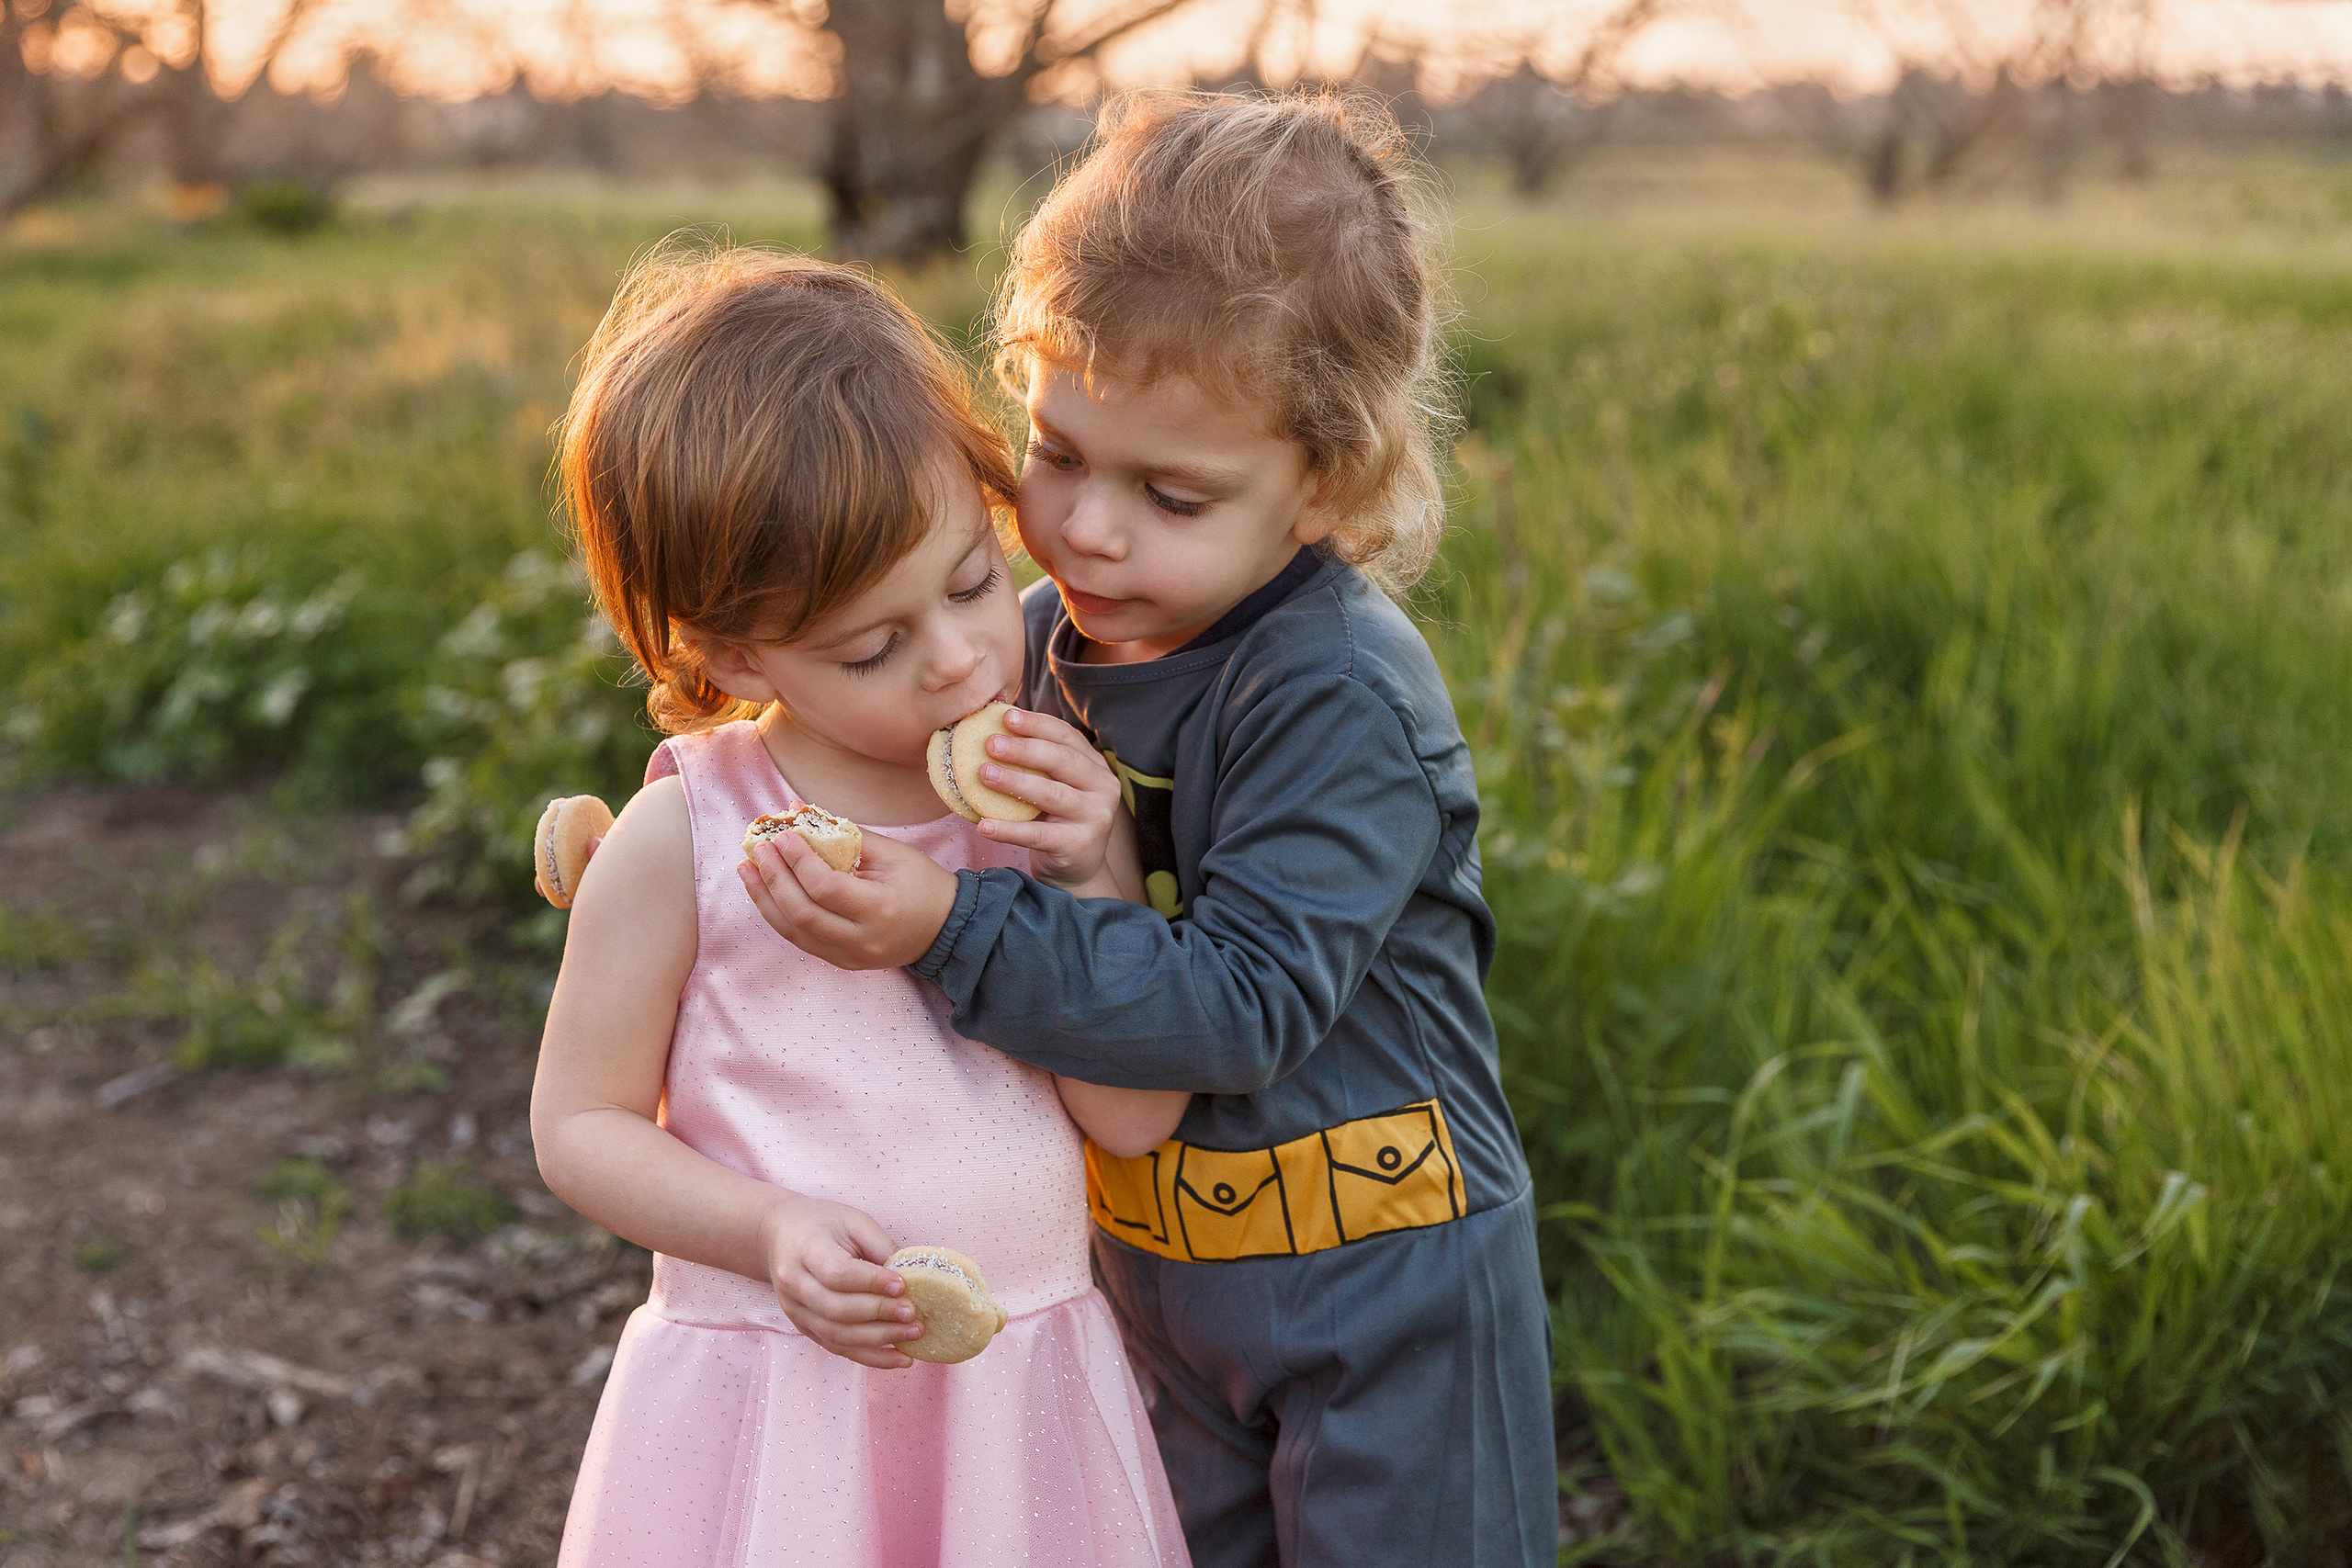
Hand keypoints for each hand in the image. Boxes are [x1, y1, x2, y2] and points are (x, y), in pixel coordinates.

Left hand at [739, 830, 959, 970]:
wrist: (946, 929)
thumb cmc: (923, 884)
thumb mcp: (893, 854)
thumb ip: (845, 835)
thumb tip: (799, 812)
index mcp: (879, 910)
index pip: (825, 887)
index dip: (797, 861)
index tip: (783, 835)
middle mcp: (861, 940)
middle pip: (802, 913)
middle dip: (774, 878)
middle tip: (758, 849)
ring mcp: (849, 957)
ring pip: (793, 931)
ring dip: (764, 898)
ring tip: (747, 869)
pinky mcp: (841, 961)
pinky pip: (800, 940)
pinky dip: (778, 914)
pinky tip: (764, 890)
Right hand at [759, 1190, 920, 1368]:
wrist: (781, 1234)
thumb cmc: (823, 1224)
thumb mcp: (854, 1221)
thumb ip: (881, 1247)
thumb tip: (915, 1277)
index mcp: (805, 1249)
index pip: (837, 1273)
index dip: (872, 1282)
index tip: (902, 1284)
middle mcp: (794, 1283)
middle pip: (836, 1309)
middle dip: (879, 1314)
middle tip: (913, 1314)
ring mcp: (796, 1310)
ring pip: (837, 1336)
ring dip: (879, 1341)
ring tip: (912, 1335)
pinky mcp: (804, 1328)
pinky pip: (837, 1348)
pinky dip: (870, 1357)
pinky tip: (897, 1357)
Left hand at [972, 708, 1127, 892]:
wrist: (1077, 871)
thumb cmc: (1057, 821)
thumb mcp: (1055, 787)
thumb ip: (1037, 763)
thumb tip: (993, 731)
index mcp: (1096, 766)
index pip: (1067, 736)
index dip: (1037, 724)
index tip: (1006, 717)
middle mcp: (1102, 788)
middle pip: (1062, 761)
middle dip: (1024, 749)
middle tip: (991, 744)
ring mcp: (1094, 817)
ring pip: (1052, 794)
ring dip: (1015, 782)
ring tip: (984, 774)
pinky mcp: (1078, 845)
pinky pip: (1037, 835)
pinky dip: (1008, 830)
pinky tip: (983, 825)